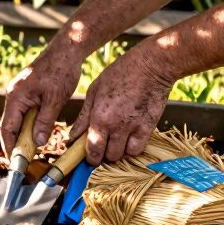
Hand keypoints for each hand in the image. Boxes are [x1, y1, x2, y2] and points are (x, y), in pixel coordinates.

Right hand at [1, 44, 82, 156]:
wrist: (66, 50)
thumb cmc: (61, 72)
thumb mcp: (55, 99)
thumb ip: (45, 121)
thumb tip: (39, 142)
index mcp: (15, 97)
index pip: (8, 128)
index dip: (10, 147)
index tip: (15, 163)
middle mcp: (13, 95)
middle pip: (10, 125)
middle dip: (15, 144)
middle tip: (25, 161)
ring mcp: (19, 93)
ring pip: (17, 120)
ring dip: (23, 135)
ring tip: (31, 152)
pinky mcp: (27, 92)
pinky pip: (24, 113)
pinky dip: (29, 125)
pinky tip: (38, 134)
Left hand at [72, 49, 171, 164]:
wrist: (150, 67)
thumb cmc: (118, 75)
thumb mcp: (94, 92)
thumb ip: (84, 117)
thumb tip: (73, 136)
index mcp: (100, 118)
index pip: (92, 149)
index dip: (89, 157)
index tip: (87, 157)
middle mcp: (116, 127)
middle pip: (108, 156)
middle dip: (102, 155)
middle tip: (100, 148)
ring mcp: (134, 129)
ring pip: (123, 155)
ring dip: (117, 152)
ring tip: (114, 143)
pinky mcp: (149, 128)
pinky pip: (138, 149)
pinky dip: (131, 149)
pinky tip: (127, 140)